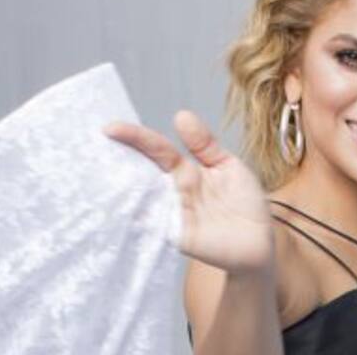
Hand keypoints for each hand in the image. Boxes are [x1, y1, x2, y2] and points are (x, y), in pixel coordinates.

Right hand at [102, 110, 274, 273]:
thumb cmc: (244, 202)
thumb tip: (181, 115)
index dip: (136, 138)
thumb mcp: (228, 165)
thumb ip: (204, 144)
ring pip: (140, 197)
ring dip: (123, 187)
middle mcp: (172, 191)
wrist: (260, 241)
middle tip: (96, 145)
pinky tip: (125, 207)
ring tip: (102, 170)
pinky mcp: (177, 236)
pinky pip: (152, 226)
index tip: (111, 128)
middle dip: (119, 159)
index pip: (157, 150)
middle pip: (141, 172)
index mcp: (185, 171)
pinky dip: (138, 217)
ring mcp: (172, 213)